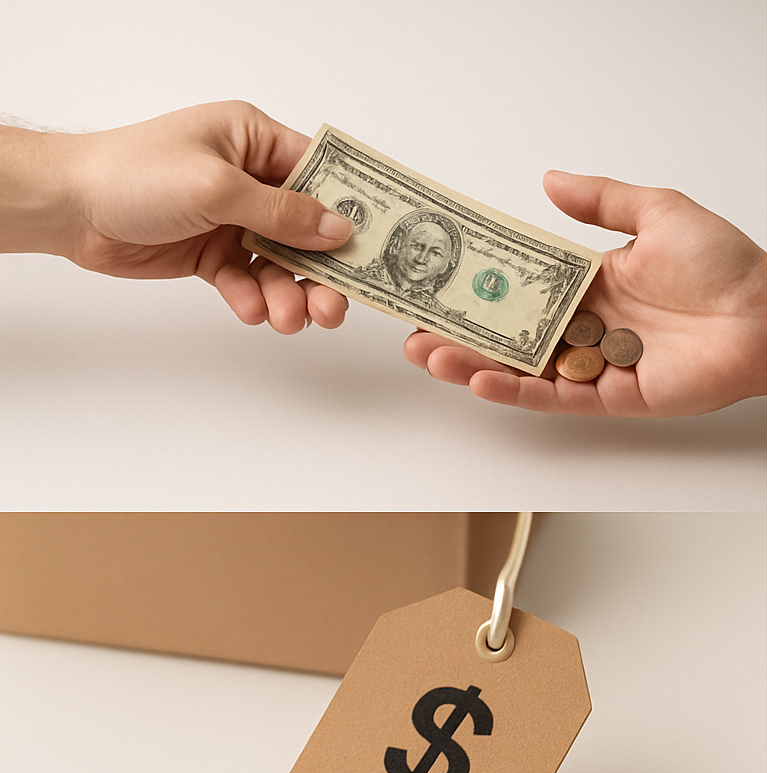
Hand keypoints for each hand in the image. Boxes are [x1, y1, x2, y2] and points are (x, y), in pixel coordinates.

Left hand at [58, 101, 351, 333]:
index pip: (320, 173)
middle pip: (308, 229)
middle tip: (334, 304)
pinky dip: (254, 299)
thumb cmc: (132, 174)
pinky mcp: (213, 253)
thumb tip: (337, 228)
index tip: (378, 245)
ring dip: (290, 293)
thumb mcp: (217, 187)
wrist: (69, 208)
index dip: (350, 208)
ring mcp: (232, 219)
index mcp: (253, 141)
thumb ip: (281, 212)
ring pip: (282, 263)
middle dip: (323, 270)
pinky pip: (250, 281)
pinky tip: (251, 310)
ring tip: (290, 318)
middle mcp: (249, 178)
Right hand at [404, 171, 766, 415]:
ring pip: (525, 368)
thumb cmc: (725, 263)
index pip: (524, 285)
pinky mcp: (616, 395)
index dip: (480, 285)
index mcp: (597, 281)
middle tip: (413, 330)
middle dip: (462, 332)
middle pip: (513, 333)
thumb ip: (601, 201)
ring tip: (430, 356)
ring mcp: (600, 363)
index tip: (436, 280)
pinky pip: (559, 397)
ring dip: (476, 363)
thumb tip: (548, 180)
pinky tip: (482, 379)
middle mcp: (593, 324)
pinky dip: (519, 391)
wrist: (766, 314)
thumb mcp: (658, 212)